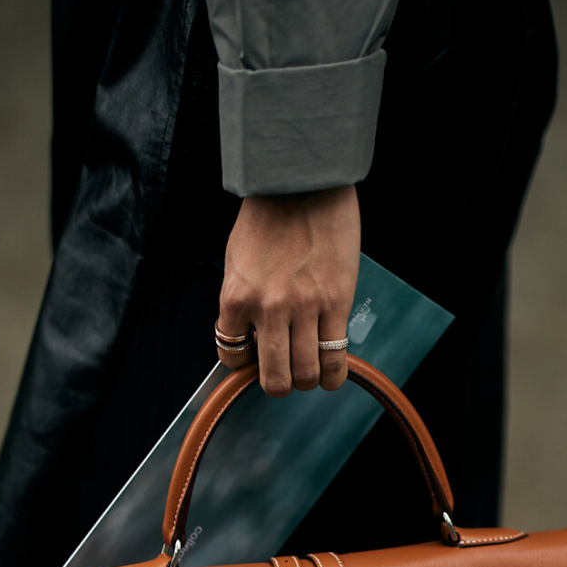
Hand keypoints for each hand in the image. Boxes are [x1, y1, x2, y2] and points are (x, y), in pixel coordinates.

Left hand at [217, 186, 359, 395]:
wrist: (302, 182)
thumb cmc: (268, 217)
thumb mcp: (237, 260)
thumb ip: (241, 300)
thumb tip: (249, 336)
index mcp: (236, 296)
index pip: (231, 356)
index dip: (243, 364)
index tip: (253, 358)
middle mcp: (268, 308)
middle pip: (273, 378)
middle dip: (278, 384)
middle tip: (284, 374)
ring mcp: (304, 308)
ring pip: (306, 373)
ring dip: (307, 380)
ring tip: (310, 371)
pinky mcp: (336, 302)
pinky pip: (336, 357)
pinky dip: (333, 375)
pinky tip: (331, 374)